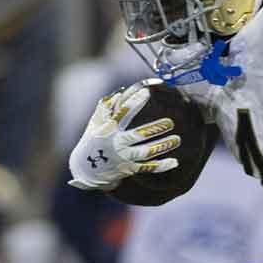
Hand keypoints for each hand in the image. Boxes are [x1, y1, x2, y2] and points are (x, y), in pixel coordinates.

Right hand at [66, 82, 180, 189]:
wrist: (86, 170)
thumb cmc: (91, 142)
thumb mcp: (94, 124)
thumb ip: (106, 108)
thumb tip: (120, 93)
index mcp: (109, 130)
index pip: (122, 114)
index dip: (134, 102)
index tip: (147, 92)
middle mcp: (117, 144)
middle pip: (138, 136)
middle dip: (155, 129)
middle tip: (170, 123)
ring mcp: (124, 157)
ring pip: (146, 153)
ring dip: (162, 146)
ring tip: (177, 139)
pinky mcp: (129, 169)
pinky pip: (147, 168)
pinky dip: (161, 166)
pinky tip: (175, 162)